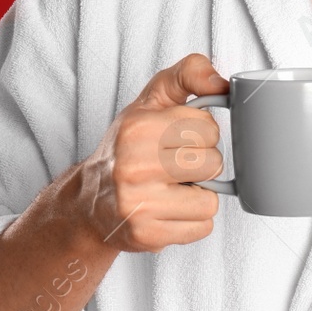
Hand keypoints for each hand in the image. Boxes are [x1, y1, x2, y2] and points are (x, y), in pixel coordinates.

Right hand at [73, 53, 230, 253]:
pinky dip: (192, 221)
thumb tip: (222, 82)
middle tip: (175, 167)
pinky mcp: (147, 235)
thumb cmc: (127, 148)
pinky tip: (168, 211)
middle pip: (213, 164)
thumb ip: (187, 75)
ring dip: (198, 196)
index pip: (209, 128)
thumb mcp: (151, 101)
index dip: (200, 134)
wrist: (89, 202)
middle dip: (201, 165)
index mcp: (138, 127)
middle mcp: (134, 165)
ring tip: (172, 190)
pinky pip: (203, 227)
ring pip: (211, 200)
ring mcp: (138, 203)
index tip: (178, 139)